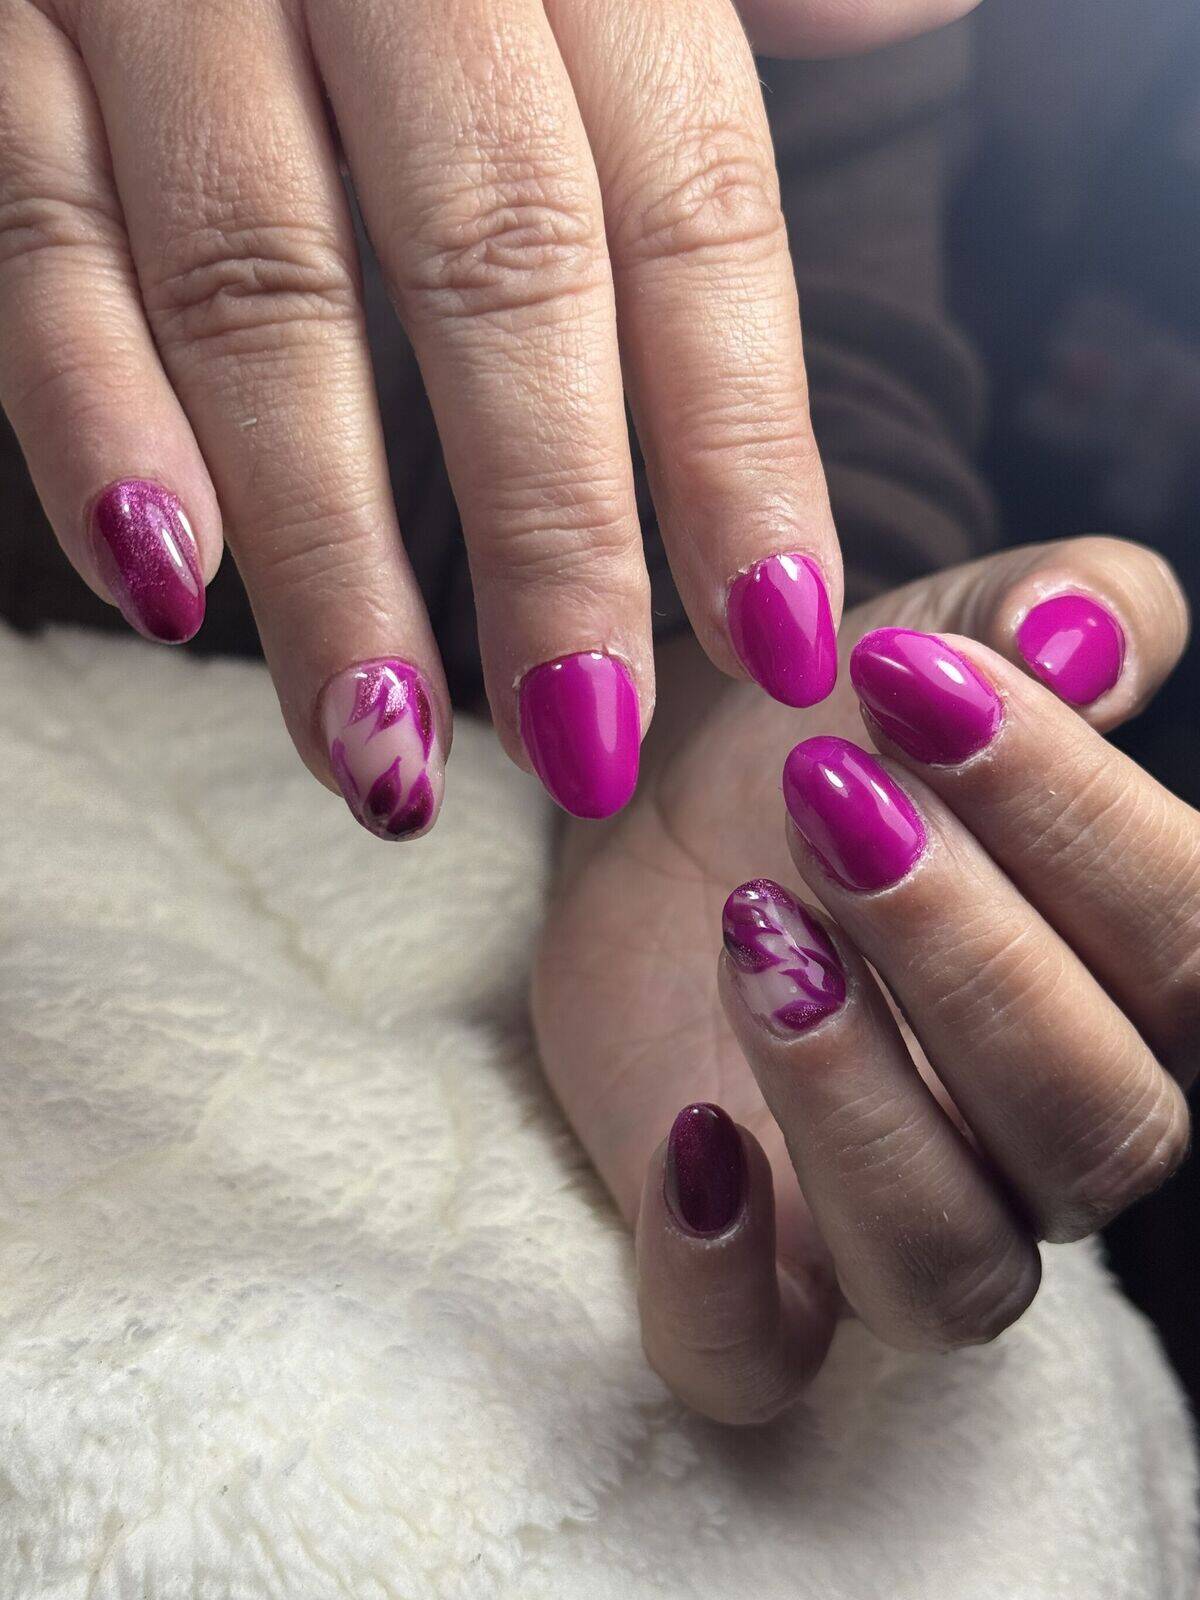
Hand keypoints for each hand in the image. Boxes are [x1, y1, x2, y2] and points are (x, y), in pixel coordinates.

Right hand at [0, 0, 956, 838]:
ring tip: (385, 753)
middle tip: (584, 742)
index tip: (779, 640)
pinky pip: (29, 232)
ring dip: (323, 552)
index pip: (688, 208)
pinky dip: (87, 417)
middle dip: (546, 534)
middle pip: (491, 266)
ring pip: (255, 288)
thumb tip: (912, 13)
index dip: (740, 439)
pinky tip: (163, 586)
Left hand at [533, 536, 1195, 1421]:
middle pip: (1093, 1118)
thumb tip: (1091, 629)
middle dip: (964, 951)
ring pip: (954, 1263)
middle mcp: (1044, 1125)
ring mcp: (898, 1213)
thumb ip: (1049, 611)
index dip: (1073, 815)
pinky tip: (689, 1145)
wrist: (661, 808)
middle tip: (828, 799)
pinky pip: (758, 1366)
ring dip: (863, 1101)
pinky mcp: (750, 1272)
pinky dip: (723, 1290)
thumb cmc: (825, 730)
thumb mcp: (932, 634)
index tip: (913, 681)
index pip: (1189, 943)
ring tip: (757, 935)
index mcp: (1128, 976)